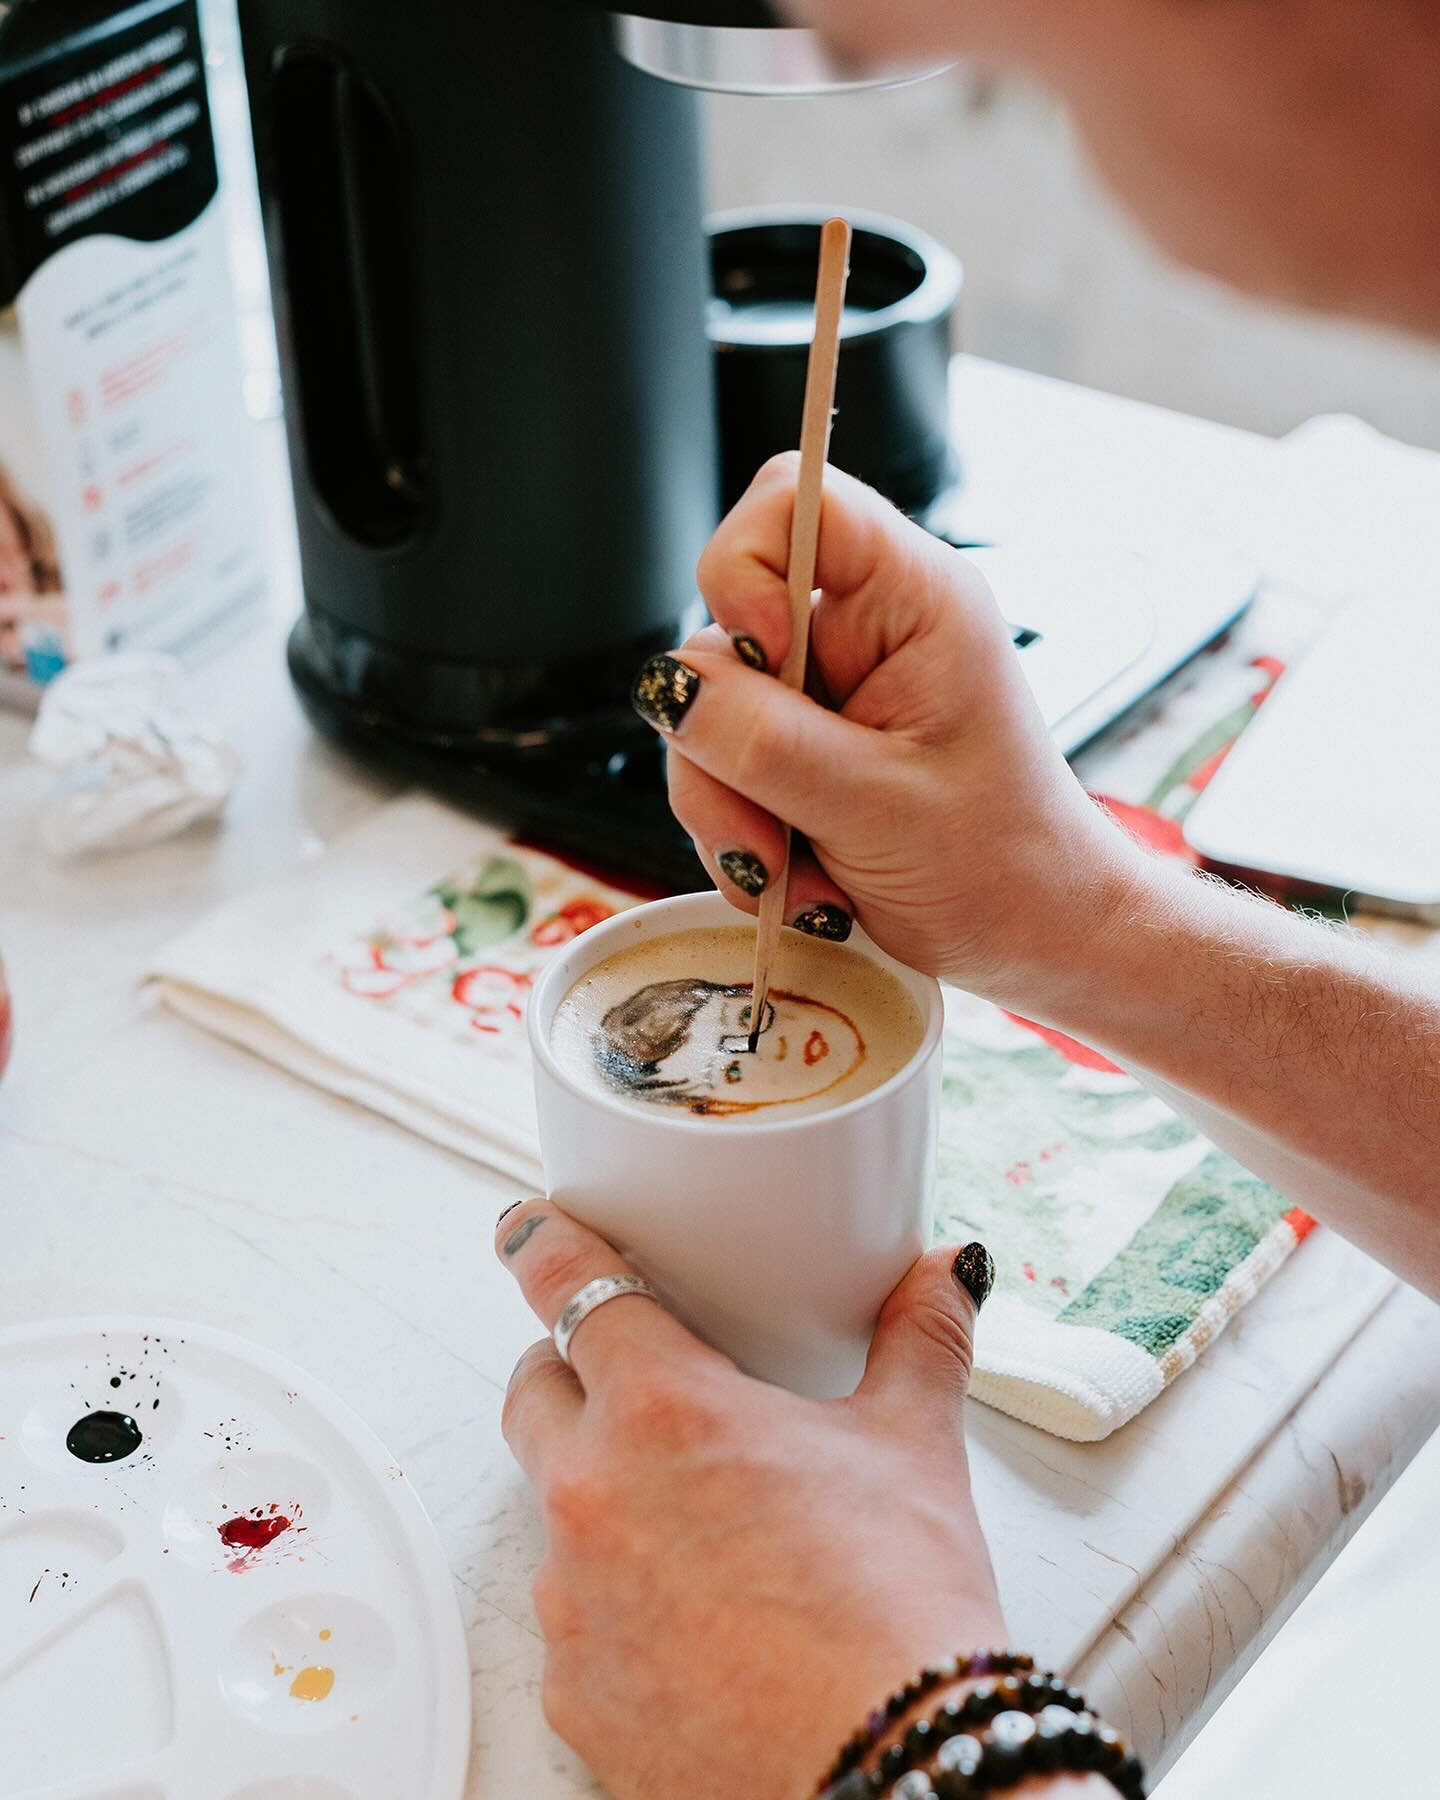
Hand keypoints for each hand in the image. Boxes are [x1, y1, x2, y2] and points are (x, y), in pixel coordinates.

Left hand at [497, 1198, 1003, 1799]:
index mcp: (664, 1411)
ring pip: (556, 1517)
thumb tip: (944, 1277)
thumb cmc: (897, 1616)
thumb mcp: (915, 1449)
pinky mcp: (573, 1697)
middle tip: (638, 1389)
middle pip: (536, 1395)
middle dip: (572, 1376)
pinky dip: (618, 1608)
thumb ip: (919, 1339)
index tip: (527, 1231)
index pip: (570, 1289)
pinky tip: (697, 1625)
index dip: (544, 1246)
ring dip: (605, 1502)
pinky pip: (575, 1624)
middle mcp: (593, 1497)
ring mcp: (572, 1604)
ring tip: (702, 1529)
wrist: (892, 1781)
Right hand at [632, 456, 1146, 1014]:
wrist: (1031, 938)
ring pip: (706, 713)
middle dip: (725, 746)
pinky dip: (741, 835)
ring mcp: (827, 690)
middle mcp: (862, 629)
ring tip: (795, 873)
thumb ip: (763, 742)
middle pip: (724, 628)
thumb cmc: (1003, 865)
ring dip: (731, 810)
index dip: (745, 571)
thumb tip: (668, 688)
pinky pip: (720, 767)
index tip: (764, 666)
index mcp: (913, 600)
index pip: (792, 501)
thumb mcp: (876, 806)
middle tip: (774, 836)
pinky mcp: (802, 745)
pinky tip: (799, 877)